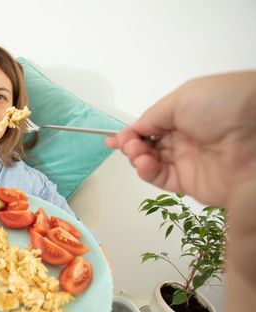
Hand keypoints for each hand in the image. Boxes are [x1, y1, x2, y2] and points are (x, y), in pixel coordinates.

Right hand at [106, 71, 255, 206]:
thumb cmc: (225, 105)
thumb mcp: (182, 98)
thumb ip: (153, 116)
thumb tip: (135, 128)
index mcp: (186, 115)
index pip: (151, 126)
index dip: (131, 132)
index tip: (114, 137)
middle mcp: (188, 138)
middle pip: (149, 145)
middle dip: (131, 144)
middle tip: (127, 144)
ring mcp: (190, 162)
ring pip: (152, 163)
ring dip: (137, 158)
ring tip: (137, 153)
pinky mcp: (192, 184)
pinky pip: (162, 179)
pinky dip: (147, 172)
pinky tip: (143, 163)